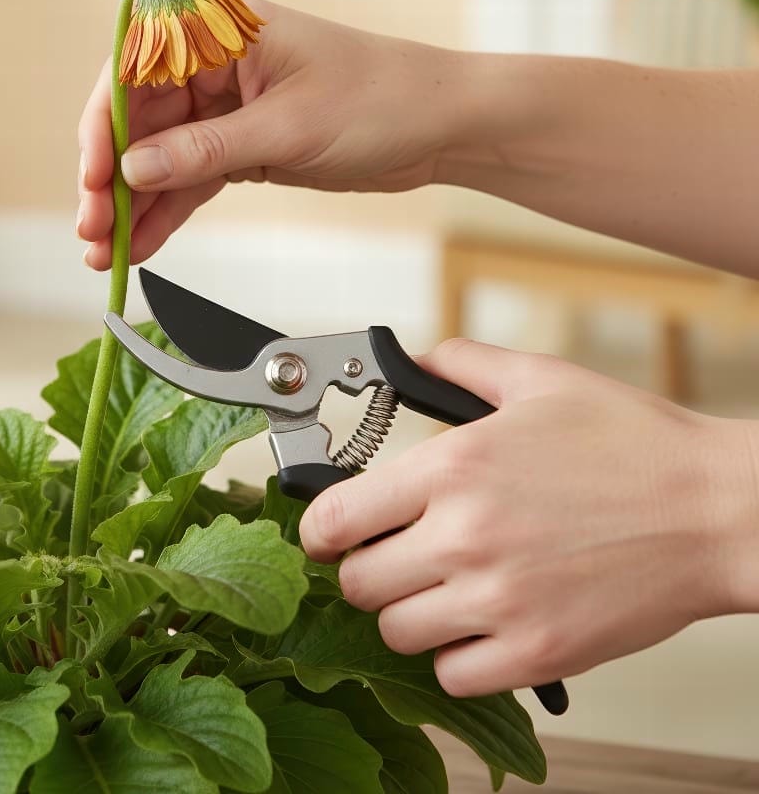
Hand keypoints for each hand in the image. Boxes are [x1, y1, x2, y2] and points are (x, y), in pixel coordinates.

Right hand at [77, 0, 469, 267]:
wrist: (438, 126)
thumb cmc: (378, 98)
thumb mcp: (287, 127)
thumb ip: (204, 150)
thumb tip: (131, 170)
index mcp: (218, 27)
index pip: (134, 68)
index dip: (103, 124)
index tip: (94, 177)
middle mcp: (211, 61)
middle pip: (136, 119)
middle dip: (111, 178)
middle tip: (94, 230)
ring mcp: (223, 105)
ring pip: (158, 156)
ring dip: (132, 204)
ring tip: (106, 253)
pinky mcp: (239, 143)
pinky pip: (188, 178)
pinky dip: (166, 212)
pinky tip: (141, 245)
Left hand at [299, 338, 758, 697]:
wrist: (717, 510)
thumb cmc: (633, 444)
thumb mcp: (539, 380)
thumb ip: (460, 365)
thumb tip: (413, 358)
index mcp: (452, 466)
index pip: (336, 517)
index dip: (318, 530)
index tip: (325, 534)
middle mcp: (463, 536)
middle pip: (357, 582)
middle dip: (365, 570)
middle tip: (391, 559)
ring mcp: (498, 600)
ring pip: (395, 632)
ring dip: (407, 615)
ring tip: (438, 592)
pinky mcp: (537, 652)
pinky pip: (452, 676)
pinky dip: (454, 657)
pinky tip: (478, 626)